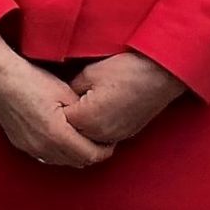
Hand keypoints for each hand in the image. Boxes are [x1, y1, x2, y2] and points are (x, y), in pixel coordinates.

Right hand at [0, 32, 109, 167]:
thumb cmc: (32, 80)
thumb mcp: (65, 92)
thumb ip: (84, 114)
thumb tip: (97, 125)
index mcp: (57, 135)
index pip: (91, 155)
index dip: (105, 150)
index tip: (111, 139)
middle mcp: (43, 147)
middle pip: (78, 162)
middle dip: (92, 153)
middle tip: (101, 139)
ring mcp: (30, 148)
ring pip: (61, 161)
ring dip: (75, 153)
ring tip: (83, 137)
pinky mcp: (20, 144)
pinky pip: (46, 155)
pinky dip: (59, 151)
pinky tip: (62, 137)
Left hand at [64, 52, 186, 147]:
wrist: (160, 74)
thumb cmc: (125, 70)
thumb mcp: (89, 74)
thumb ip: (70, 90)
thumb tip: (62, 97)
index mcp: (87, 119)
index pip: (59, 123)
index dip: (53, 111)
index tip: (50, 101)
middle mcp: (100, 134)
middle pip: (72, 136)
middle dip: (65, 123)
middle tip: (59, 108)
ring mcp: (115, 136)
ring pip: (87, 140)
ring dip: (80, 129)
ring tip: (77, 110)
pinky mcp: (126, 134)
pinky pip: (102, 138)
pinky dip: (95, 130)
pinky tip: (94, 115)